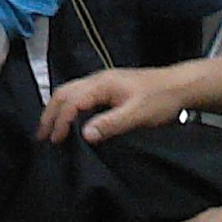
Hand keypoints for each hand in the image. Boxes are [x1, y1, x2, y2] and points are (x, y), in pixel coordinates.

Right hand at [38, 66, 190, 143]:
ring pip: (70, 92)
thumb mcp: (137, 115)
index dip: (60, 121)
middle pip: (64, 92)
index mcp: (101, 84)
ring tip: (50, 129)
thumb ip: (110, 124)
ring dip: (57, 110)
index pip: (71, 101)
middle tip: (41, 136)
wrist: (180, 86)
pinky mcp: (108, 87)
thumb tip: (84, 134)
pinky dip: (68, 107)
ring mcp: (102, 82)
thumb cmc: (160, 100)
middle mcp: (97, 80)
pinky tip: (70, 119)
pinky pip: (80, 95)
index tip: (55, 142)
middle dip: (50, 114)